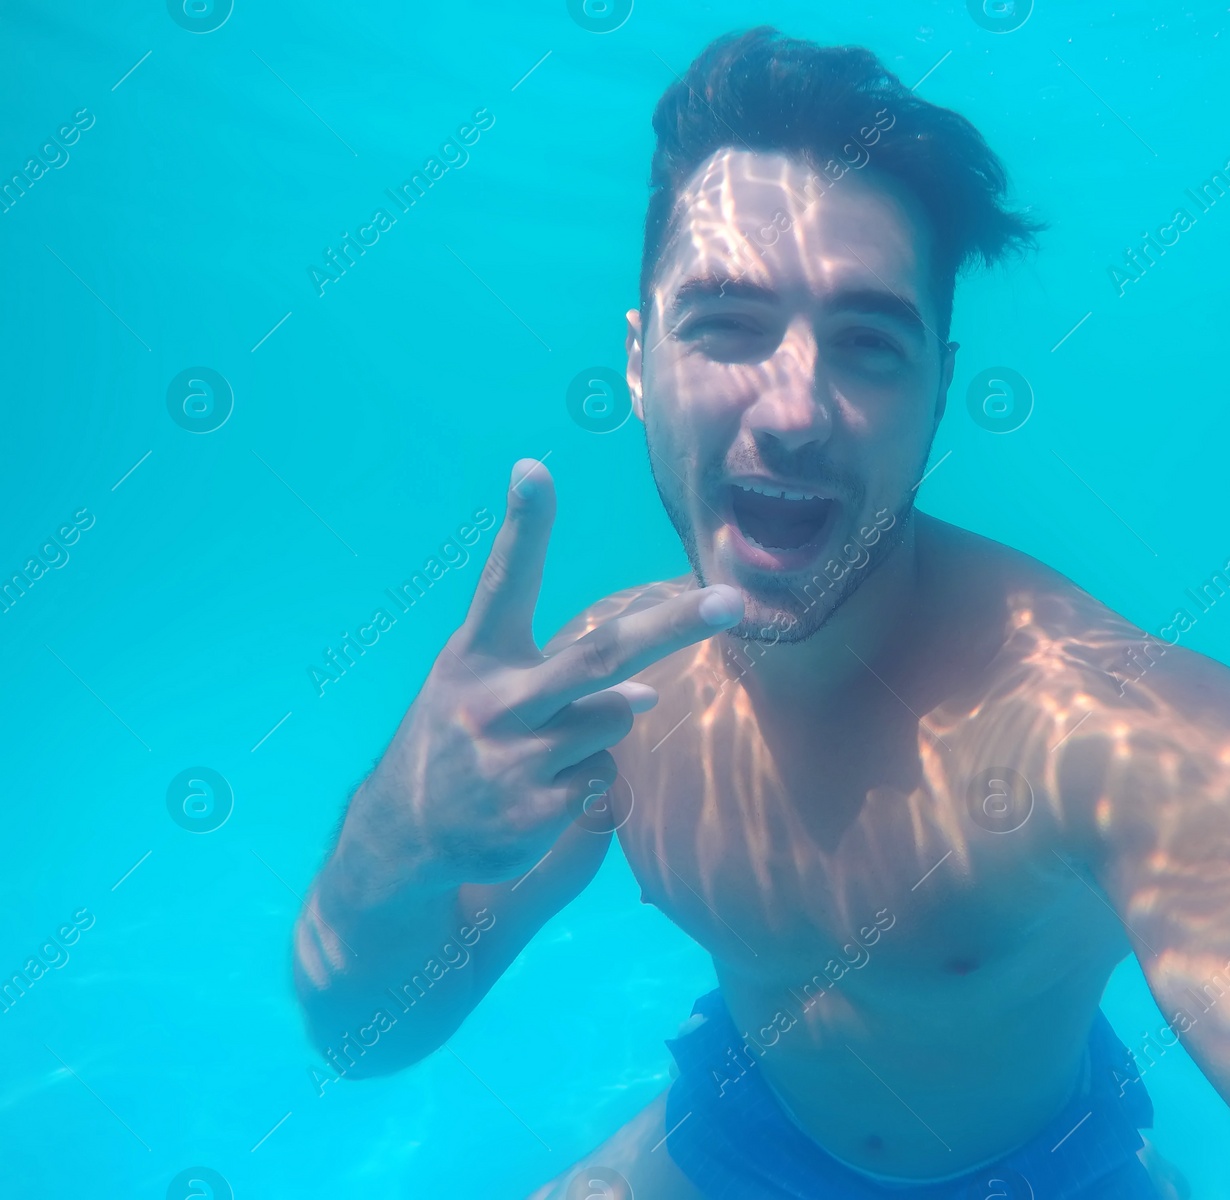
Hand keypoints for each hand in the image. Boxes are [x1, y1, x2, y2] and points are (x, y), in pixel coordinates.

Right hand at [347, 458, 742, 891]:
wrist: (402, 837)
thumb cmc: (458, 740)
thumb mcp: (484, 690)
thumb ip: (561, 677)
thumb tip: (645, 697)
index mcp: (475, 657)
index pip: (503, 580)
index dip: (524, 525)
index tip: (535, 469)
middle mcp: (494, 702)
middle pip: (602, 655)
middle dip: (674, 625)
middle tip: (732, 601)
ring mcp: (515, 760)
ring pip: (617, 718)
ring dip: (602, 727)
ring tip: (541, 752)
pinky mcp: (536, 812)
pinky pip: (605, 777)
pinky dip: (586, 781)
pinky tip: (537, 795)